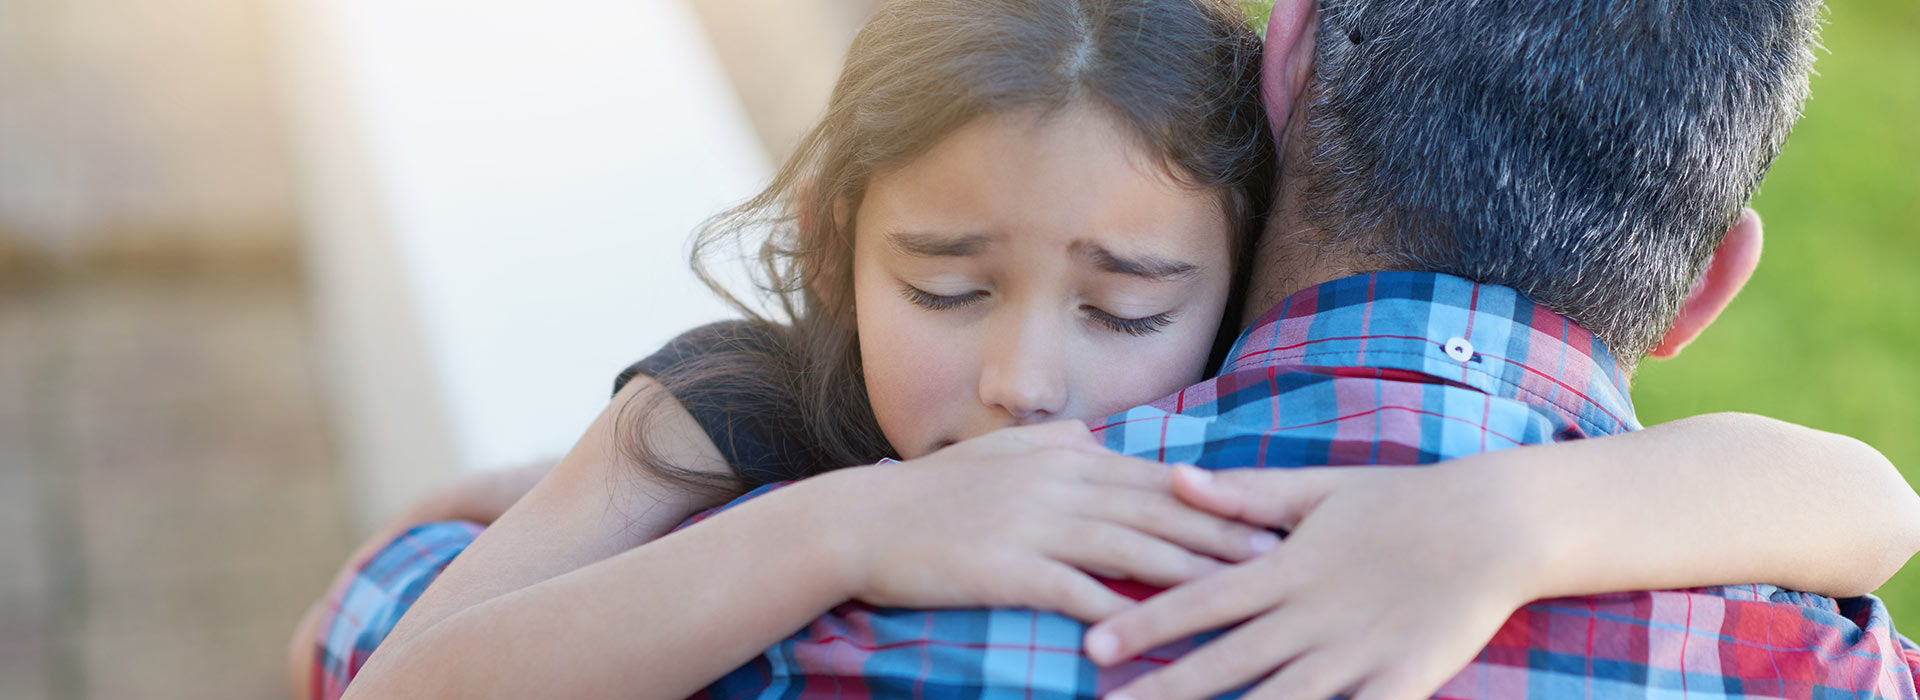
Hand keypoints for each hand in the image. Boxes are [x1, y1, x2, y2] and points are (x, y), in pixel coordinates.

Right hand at [813, 421, 1284, 622]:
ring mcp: (1034, 525)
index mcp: (1064, 457)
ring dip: (1191, 573)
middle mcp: (1059, 483)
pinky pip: (1076, 593)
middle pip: (1158, 510)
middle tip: (1282, 555)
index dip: (1215, 496)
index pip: (1156, 477)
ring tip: (1240, 594)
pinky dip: (1118, 614)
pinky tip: (1154, 636)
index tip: (1267, 512)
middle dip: (1224, 534)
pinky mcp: (1008, 568)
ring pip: (1130, 549)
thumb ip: (1059, 443)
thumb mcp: (1002, 450)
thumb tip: (1103, 441)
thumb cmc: (933, 492)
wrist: (862, 522)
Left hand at [1084, 464, 1542, 699]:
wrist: (1496, 523)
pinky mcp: (1402, 681)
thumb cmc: (1403, 500)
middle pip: (1224, 663)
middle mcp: (1310, 616)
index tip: (1093, 649)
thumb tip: (1177, 479)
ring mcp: (1355, 654)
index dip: (1144, 627)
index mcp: (1285, 568)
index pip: (1199, 601)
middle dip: (1163, 692)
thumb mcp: (1319, 489)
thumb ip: (1246, 494)